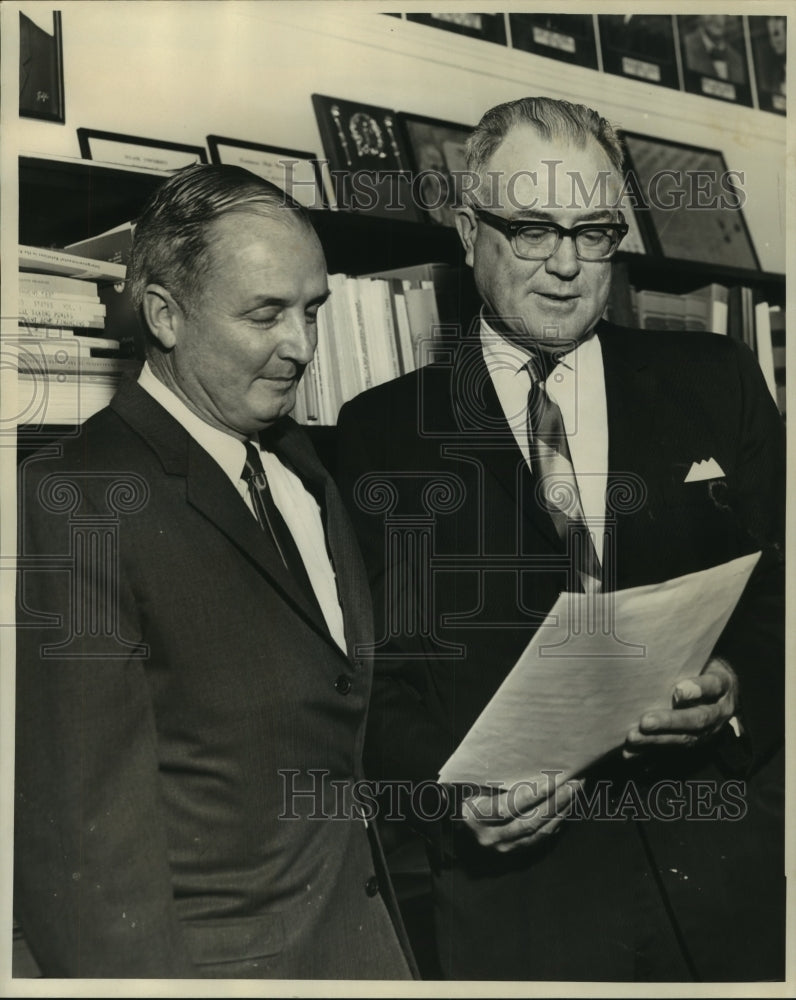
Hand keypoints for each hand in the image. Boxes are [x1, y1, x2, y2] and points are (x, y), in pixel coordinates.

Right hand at [459, 774, 583, 853]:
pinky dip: (556, 822)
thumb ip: (493, 778)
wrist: (458, 821)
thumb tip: (526, 761)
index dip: (532, 795)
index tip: (554, 780)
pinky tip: (567, 806)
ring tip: (575, 790)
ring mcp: (504, 848)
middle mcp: (490, 837)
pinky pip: (541, 839)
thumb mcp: (472, 783)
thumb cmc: (465, 793)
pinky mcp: (515, 852)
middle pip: (529, 822)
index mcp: (475, 816)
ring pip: (539, 832)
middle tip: (574, 782)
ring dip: (561, 811)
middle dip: (555, 802)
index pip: (508, 807)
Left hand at [623, 657, 737, 757]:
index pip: (713, 685)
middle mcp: (718, 712)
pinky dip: (650, 753)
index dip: (697, 689)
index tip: (678, 691)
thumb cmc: (702, 666)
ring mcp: (707, 730)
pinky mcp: (693, 741)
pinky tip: (630, 753)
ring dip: (657, 740)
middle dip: (670, 722)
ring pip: (684, 738)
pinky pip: (672, 750)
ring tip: (633, 738)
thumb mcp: (702, 658)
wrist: (718, 687)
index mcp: (722, 686)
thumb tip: (658, 656)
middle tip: (645, 722)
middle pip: (697, 719)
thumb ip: (686, 660)